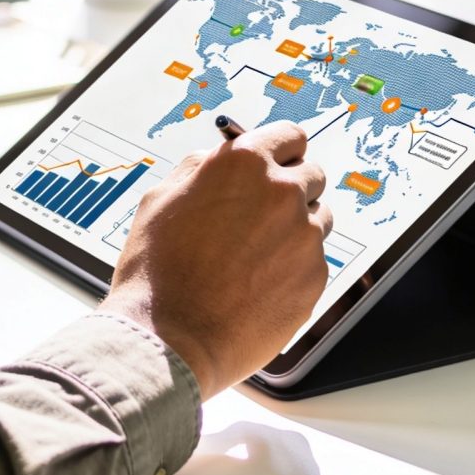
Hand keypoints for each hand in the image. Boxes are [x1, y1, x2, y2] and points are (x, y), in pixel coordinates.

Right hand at [99, 121, 330, 394]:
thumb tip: (220, 157)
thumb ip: (200, 167)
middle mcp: (283, 193)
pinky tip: (259, 285)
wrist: (169, 339)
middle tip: (262, 214)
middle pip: (312, 176)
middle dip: (292, 188)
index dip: (280, 150)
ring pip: (317, 220)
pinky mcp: (314, 279)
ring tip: (256, 256)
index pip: (290, 136)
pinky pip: (314, 262)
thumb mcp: (161, 197)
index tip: (277, 162)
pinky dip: (294, 268)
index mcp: (245, 163)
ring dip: (295, 229)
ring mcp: (304, 238)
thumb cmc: (157, 271)